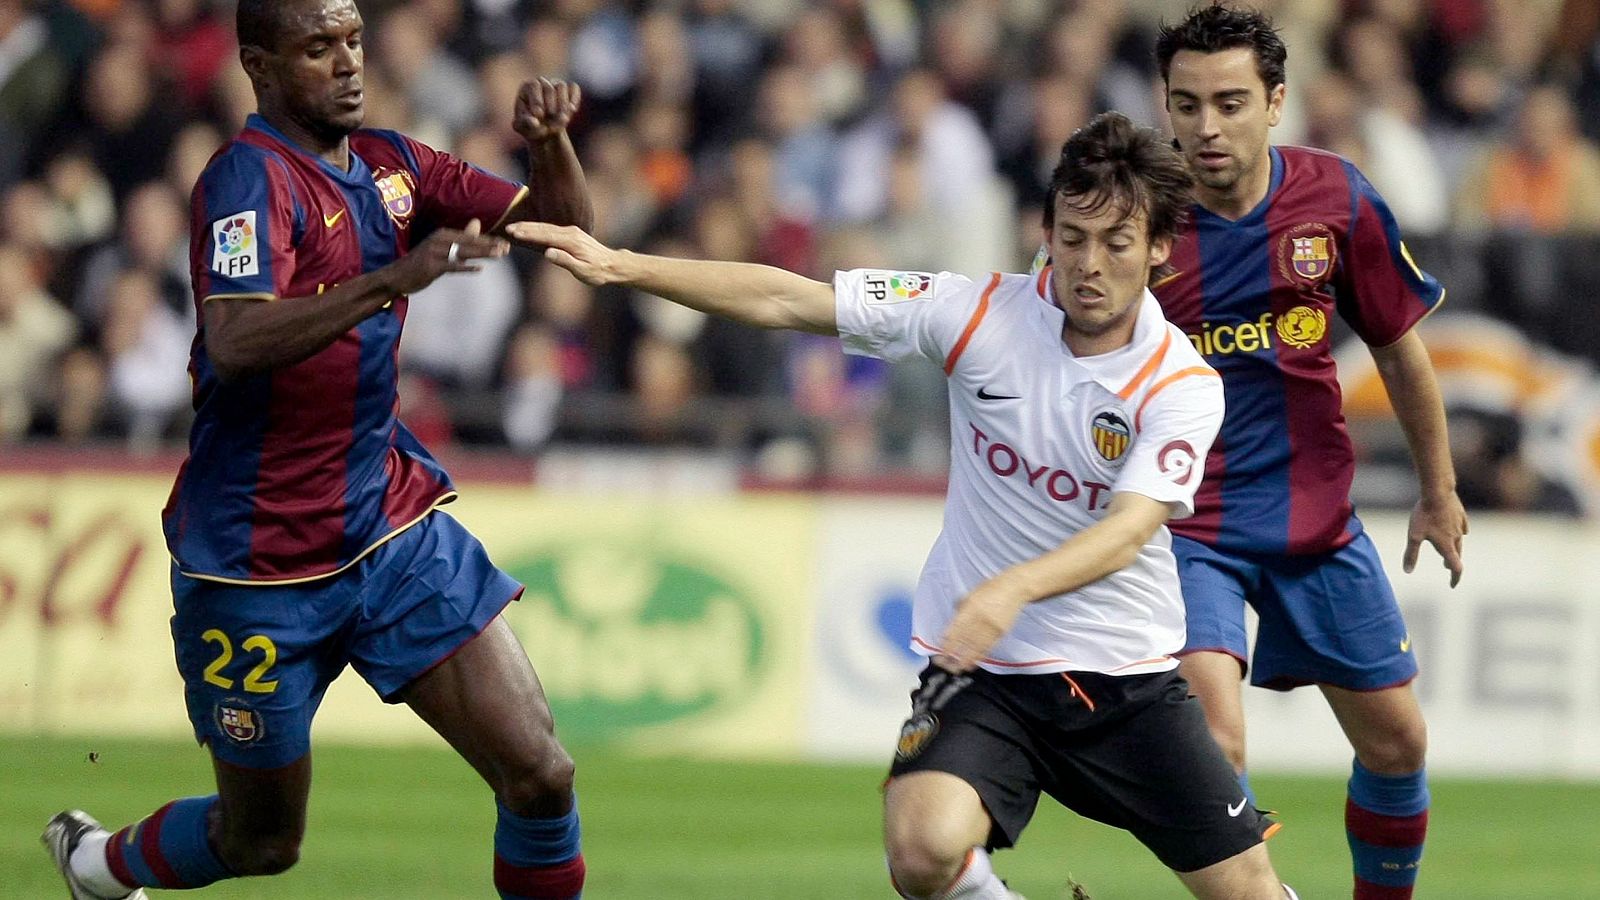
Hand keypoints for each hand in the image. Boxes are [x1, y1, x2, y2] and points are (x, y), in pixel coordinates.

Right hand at [388, 219, 508, 294]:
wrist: (397, 276)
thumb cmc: (422, 262)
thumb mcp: (442, 248)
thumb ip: (461, 238)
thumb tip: (477, 223)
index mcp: (443, 234)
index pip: (470, 237)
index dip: (489, 241)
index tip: (506, 244)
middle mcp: (439, 240)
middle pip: (469, 243)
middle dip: (489, 246)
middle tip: (507, 248)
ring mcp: (434, 253)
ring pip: (462, 253)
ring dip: (482, 253)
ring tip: (498, 255)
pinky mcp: (430, 267)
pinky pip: (450, 266)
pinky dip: (464, 267)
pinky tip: (479, 268)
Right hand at [506, 221, 618, 285]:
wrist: (612, 264)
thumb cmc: (597, 272)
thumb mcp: (582, 271)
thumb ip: (565, 261)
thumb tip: (548, 252)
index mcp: (571, 241)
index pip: (545, 235)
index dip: (528, 233)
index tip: (514, 232)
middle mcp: (571, 232)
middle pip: (543, 228)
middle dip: (525, 227)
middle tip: (508, 228)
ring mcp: (571, 231)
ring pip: (546, 227)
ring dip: (530, 226)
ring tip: (514, 227)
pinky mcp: (571, 233)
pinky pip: (551, 229)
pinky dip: (538, 228)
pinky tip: (530, 229)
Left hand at [513, 77, 580, 142]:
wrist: (545, 130)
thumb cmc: (530, 126)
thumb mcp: (523, 127)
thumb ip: (526, 123)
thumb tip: (535, 122)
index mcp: (527, 87)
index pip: (534, 85)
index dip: (537, 99)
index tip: (538, 114)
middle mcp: (542, 82)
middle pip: (548, 87)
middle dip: (550, 103)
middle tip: (551, 115)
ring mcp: (556, 84)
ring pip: (561, 86)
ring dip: (563, 103)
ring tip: (563, 118)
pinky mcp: (569, 89)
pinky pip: (574, 88)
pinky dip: (574, 98)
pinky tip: (572, 110)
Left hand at [934, 574, 1031, 673]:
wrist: (1014, 588)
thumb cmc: (991, 589)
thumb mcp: (971, 595)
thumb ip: (961, 609)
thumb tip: (953, 623)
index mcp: (970, 607)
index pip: (955, 629)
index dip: (947, 642)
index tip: (940, 652)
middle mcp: (980, 618)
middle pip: (964, 640)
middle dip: (953, 654)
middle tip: (945, 664)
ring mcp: (991, 626)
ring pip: (976, 647)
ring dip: (965, 659)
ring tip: (957, 668)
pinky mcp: (1001, 632)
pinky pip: (988, 647)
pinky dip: (979, 656)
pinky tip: (972, 663)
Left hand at [1404, 491, 1467, 586]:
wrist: (1438, 492)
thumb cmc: (1424, 515)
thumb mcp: (1414, 536)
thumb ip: (1411, 554)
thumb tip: (1407, 571)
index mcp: (1447, 545)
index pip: (1455, 567)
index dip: (1454, 578)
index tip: (1452, 584)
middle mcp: (1457, 537)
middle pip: (1457, 554)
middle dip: (1451, 563)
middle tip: (1446, 568)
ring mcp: (1460, 526)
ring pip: (1460, 541)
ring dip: (1455, 549)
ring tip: (1449, 551)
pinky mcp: (1461, 515)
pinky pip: (1463, 528)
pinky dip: (1460, 533)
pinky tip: (1460, 532)